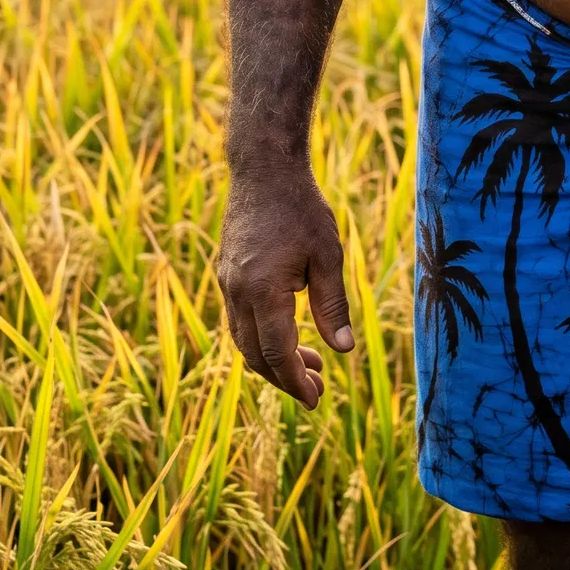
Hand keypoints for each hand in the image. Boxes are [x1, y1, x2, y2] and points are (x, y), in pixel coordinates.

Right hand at [217, 165, 354, 406]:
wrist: (264, 169)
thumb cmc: (301, 208)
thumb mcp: (328, 254)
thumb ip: (332, 304)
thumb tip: (343, 350)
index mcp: (262, 291)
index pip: (277, 354)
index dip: (295, 381)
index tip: (315, 400)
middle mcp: (237, 292)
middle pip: (255, 355)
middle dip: (284, 378)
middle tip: (317, 389)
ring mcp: (227, 283)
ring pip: (244, 339)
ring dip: (273, 359)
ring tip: (310, 364)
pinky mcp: (227, 273)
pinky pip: (240, 319)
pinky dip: (262, 336)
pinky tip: (288, 333)